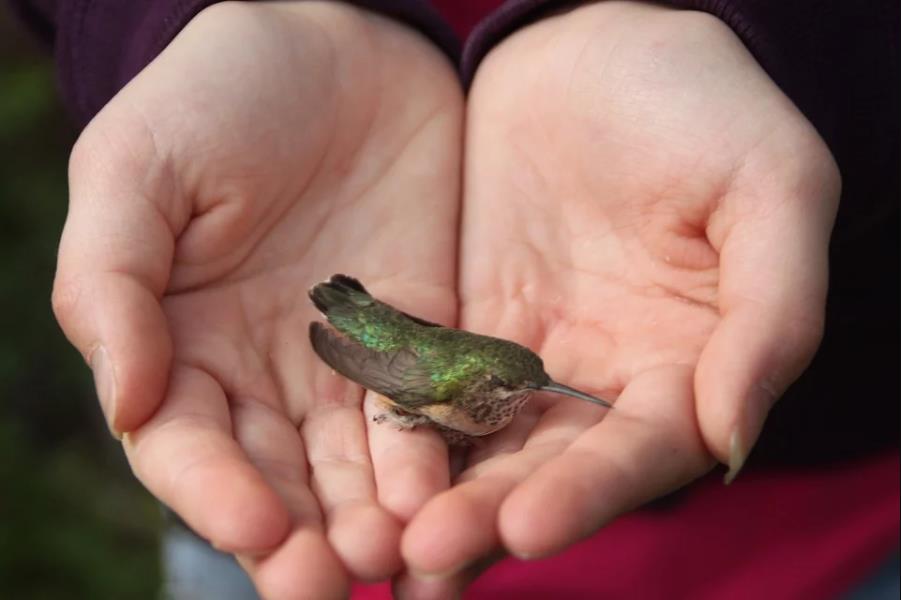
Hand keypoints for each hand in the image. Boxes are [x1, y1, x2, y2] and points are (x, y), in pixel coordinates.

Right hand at [51, 2, 461, 596]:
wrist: (332, 44)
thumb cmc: (217, 97)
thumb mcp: (139, 170)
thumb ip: (113, 282)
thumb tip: (131, 402)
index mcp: (180, 346)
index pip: (189, 447)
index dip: (215, 494)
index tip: (257, 527)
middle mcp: (263, 372)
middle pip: (277, 478)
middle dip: (303, 534)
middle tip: (332, 582)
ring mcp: (346, 360)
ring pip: (356, 463)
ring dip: (374, 515)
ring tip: (395, 555)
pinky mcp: (420, 335)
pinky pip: (426, 408)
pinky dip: (434, 455)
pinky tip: (448, 494)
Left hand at [395, 2, 838, 593]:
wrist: (606, 45)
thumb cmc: (707, 108)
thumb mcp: (770, 191)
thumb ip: (768, 317)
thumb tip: (732, 438)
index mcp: (688, 364)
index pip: (641, 451)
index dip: (590, 493)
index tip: (528, 527)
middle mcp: (606, 379)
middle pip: (550, 466)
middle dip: (492, 513)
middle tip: (427, 557)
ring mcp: (531, 354)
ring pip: (484, 441)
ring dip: (437, 493)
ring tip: (382, 546)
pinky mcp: (467, 321)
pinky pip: (432, 381)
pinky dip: (402, 428)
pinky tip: (358, 467)